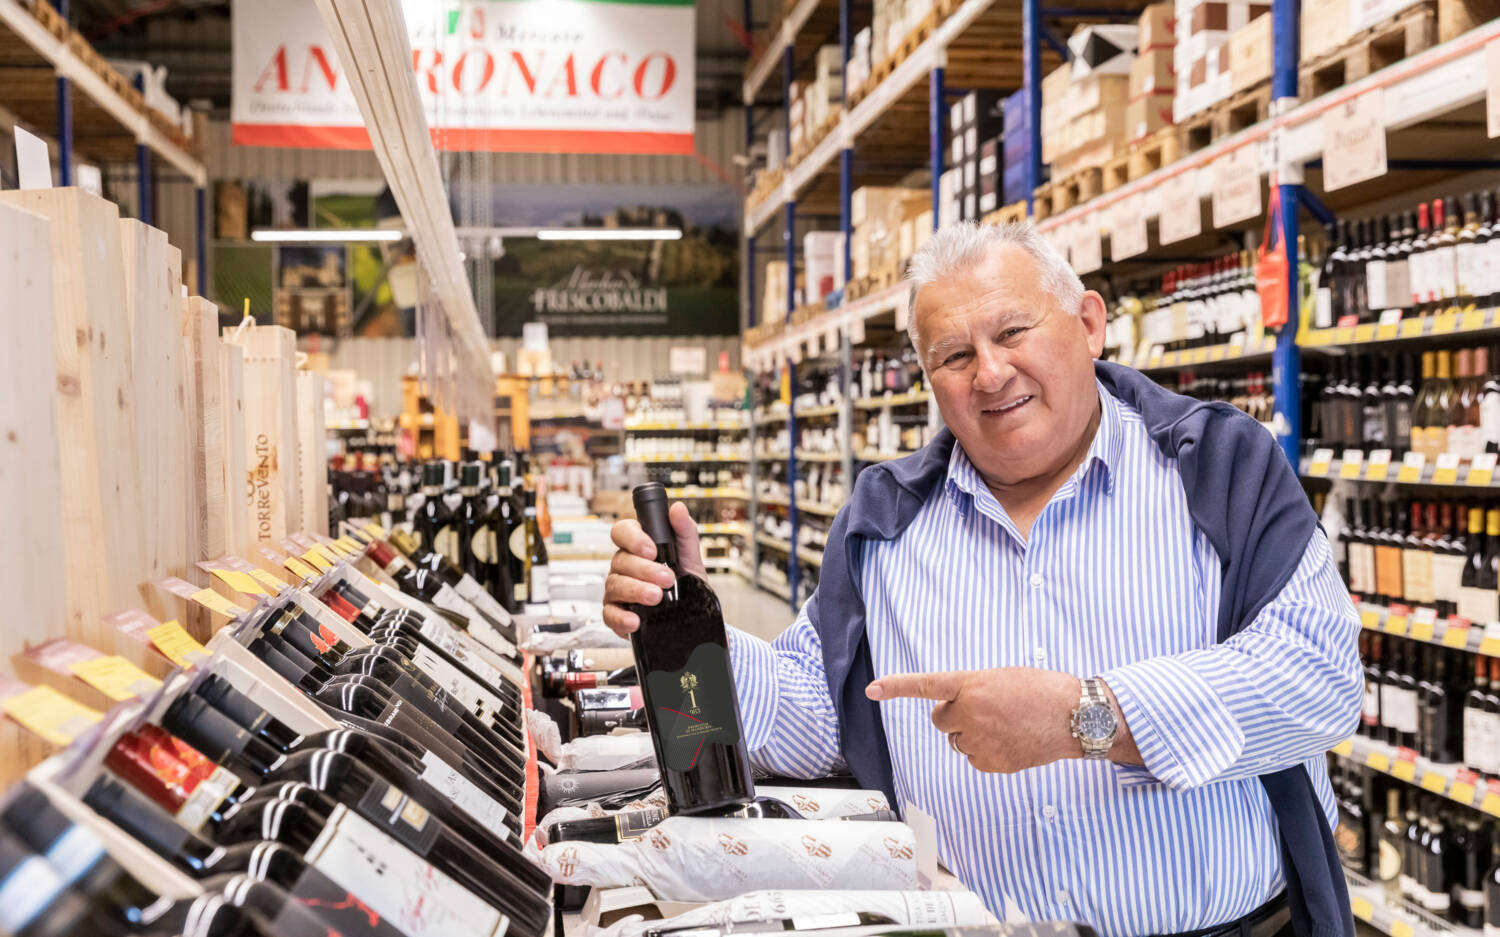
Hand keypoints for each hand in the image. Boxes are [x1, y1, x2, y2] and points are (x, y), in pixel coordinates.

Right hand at [602, 501, 705, 636]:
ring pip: (615, 585)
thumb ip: (684, 530)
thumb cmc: (684, 579)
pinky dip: (621, 618)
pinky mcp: (617, 613)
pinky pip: (610, 614)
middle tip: (667, 578)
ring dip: (636, 591)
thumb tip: (678, 509)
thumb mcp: (689, 553)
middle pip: (620, 560)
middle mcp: (623, 566)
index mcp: (636, 546)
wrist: (690, 611)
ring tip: (656, 597)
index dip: (633, 538)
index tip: (652, 550)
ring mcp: (617, 589)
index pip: (622, 532)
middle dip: (645, 569)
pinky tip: (635, 620)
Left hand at [865, 667, 1084, 773]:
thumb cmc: (1041, 690)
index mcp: (972, 685)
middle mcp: (970, 712)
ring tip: (1006, 726)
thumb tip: (957, 712)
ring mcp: (979, 740)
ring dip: (973, 735)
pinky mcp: (990, 763)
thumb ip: (973, 691)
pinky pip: (974, 759)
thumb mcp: (1001, 679)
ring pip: (958, 742)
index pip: (927, 685)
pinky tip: (1011, 742)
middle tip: (986, 711)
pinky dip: (987, 753)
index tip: (872, 689)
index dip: (896, 686)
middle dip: (956, 718)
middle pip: (941, 721)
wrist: (1075, 716)